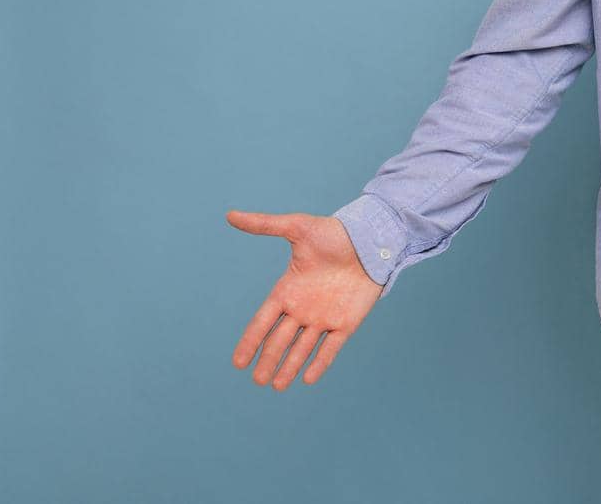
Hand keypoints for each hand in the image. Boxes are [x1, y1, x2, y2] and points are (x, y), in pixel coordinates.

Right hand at [226, 210, 382, 390]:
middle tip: (258, 380)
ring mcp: (324, 318)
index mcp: (286, 290)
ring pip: (302, 348)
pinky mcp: (346, 323)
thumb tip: (230, 215)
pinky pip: (330, 348)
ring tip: (276, 385)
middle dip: (268, 360)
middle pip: (280, 340)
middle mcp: (302, 308)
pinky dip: (319, 363)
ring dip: (289, 366)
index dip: (250, 342)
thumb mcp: (297, 227)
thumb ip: (264, 225)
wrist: (370, 239)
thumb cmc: (333, 233)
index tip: (237, 362)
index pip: (262, 322)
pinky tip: (307, 379)